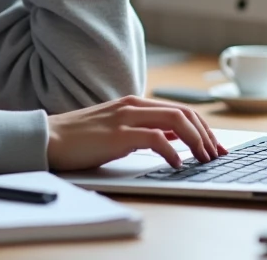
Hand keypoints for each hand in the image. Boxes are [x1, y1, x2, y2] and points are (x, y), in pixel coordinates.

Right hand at [46, 96, 229, 171]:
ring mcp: (126, 118)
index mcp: (134, 103)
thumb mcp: (118, 129)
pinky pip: (156, 138)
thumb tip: (173, 137)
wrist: (50, 138)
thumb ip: (144, 129)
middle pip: (185, 112)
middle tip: (216, 154)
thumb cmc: (81, 137)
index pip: (180, 109)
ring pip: (177, 120)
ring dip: (197, 140)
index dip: (203, 128)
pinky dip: (172, 151)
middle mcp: (133, 106)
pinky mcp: (118, 135)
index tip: (214, 146)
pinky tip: (176, 164)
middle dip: (207, 134)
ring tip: (204, 159)